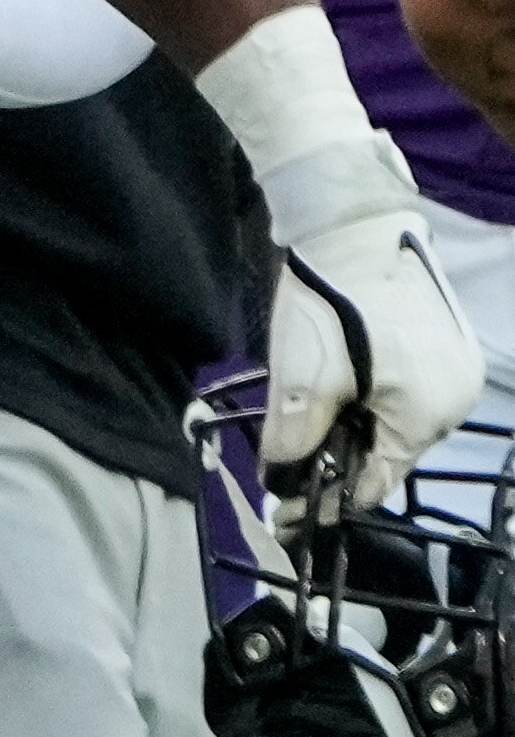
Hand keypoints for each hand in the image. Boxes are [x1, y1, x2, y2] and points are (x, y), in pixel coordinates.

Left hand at [259, 137, 483, 514]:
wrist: (352, 222)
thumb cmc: (329, 302)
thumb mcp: (302, 378)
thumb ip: (295, 436)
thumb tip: (280, 481)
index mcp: (428, 417)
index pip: (375, 481)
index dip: (327, 499)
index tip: (288, 514)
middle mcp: (456, 400)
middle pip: (388, 450)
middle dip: (341, 458)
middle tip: (291, 464)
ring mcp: (457, 368)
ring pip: (396, 419)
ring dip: (355, 424)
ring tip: (311, 423)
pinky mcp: (446, 341)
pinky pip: (406, 388)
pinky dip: (371, 395)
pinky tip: (338, 386)